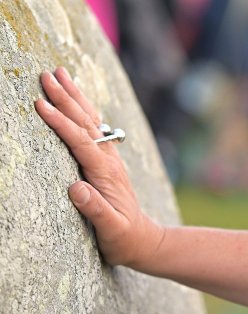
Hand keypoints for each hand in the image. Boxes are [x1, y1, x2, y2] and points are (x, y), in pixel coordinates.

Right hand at [35, 67, 164, 267]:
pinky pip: (92, 128)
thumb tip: (76, 189)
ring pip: (90, 120)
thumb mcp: (110, 230)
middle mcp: (109, 160)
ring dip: (74, 97)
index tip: (40, 105)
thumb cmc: (122, 238)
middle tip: (46, 74)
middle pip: (86, 122)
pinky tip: (75, 98)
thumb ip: (95, 210)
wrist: (142, 240)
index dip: (60, 123)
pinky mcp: (106, 161)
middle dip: (66, 98)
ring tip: (59, 73)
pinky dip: (82, 110)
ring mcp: (109, 159)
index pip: (80, 141)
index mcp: (106, 173)